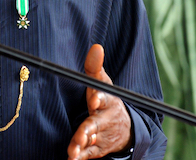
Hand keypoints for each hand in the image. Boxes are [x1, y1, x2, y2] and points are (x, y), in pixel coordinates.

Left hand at [67, 44, 132, 159]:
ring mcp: (101, 136)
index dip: (99, 98)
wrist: (123, 127)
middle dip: (89, 128)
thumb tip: (96, 46)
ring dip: (82, 146)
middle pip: (97, 124)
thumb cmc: (106, 100)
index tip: (94, 99)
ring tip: (73, 151)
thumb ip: (95, 67)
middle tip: (82, 133)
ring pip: (92, 142)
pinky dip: (80, 157)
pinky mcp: (96, 149)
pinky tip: (71, 159)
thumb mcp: (102, 82)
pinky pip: (89, 155)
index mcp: (107, 101)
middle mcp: (105, 120)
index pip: (104, 98)